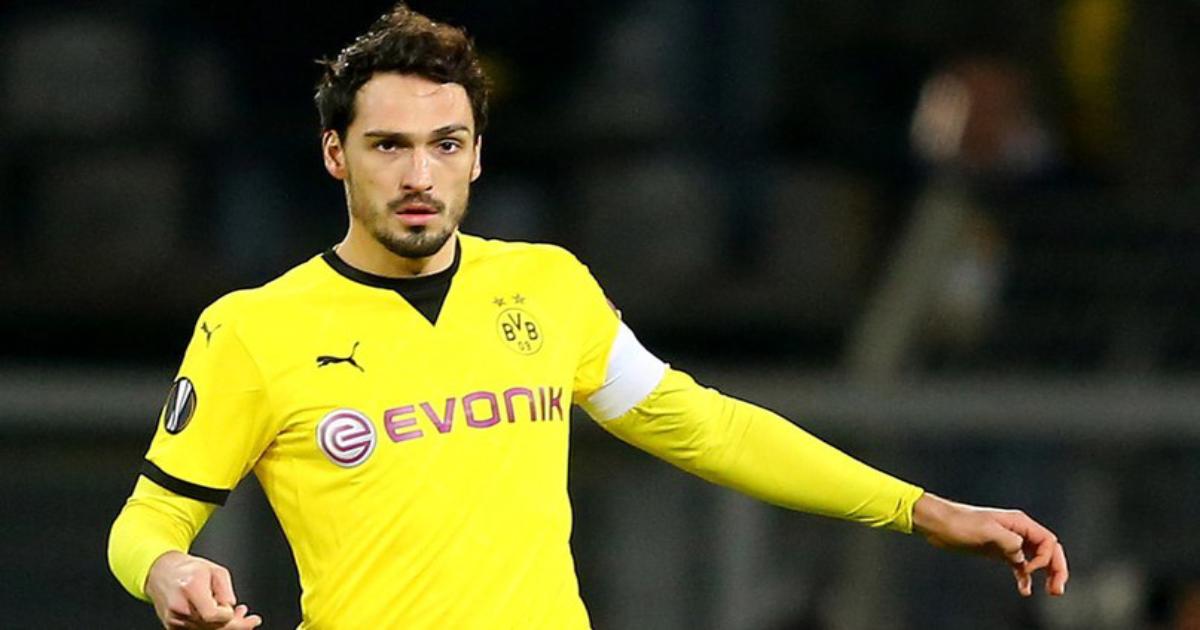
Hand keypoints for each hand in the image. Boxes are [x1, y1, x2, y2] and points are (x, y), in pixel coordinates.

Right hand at [144, 551, 262, 628]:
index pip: (212, 615)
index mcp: (191, 588)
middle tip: (250, 620)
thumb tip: (231, 607)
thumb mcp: (215, 570)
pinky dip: (211, 628)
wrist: (162, 573)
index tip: (236, 608)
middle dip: (235, 625)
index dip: (227, 615)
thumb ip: (226, 589)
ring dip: (225, 626)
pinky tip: (221, 620)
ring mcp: (174, 619)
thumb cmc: (189, 569)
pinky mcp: (172, 627)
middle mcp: (180, 607)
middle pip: (211, 627)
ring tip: (235, 615)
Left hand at [912, 493, 1067, 596]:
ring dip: (1046, 575)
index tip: (1029, 569)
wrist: (939, 524)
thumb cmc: (960, 522)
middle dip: (1056, 569)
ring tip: (1051, 591)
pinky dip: (1025, 578)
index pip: (1048, 541)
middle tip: (1057, 589)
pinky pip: (1020, 565)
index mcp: (1019, 523)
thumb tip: (1022, 558)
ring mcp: (1009, 542)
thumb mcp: (986, 531)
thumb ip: (1009, 542)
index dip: (1046, 558)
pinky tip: (1025, 590)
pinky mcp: (999, 552)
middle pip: (1048, 551)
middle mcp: (1018, 531)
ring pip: (1037, 559)